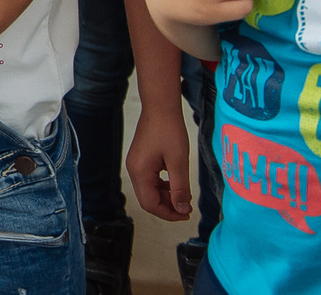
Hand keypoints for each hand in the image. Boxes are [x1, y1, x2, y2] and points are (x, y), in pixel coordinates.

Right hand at [126, 95, 195, 220]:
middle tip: (186, 208)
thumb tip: (182, 209)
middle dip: (167, 207)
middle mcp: (134, 170)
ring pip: (149, 191)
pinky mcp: (140, 160)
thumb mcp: (178, 161)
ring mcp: (135, 164)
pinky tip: (175, 183)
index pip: (150, 204)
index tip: (186, 213)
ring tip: (183, 196)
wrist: (160, 107)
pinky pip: (150, 181)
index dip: (169, 213)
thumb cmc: (169, 130)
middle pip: (148, 200)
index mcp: (140, 172)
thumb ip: (180, 187)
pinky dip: (162, 187)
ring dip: (165, 197)